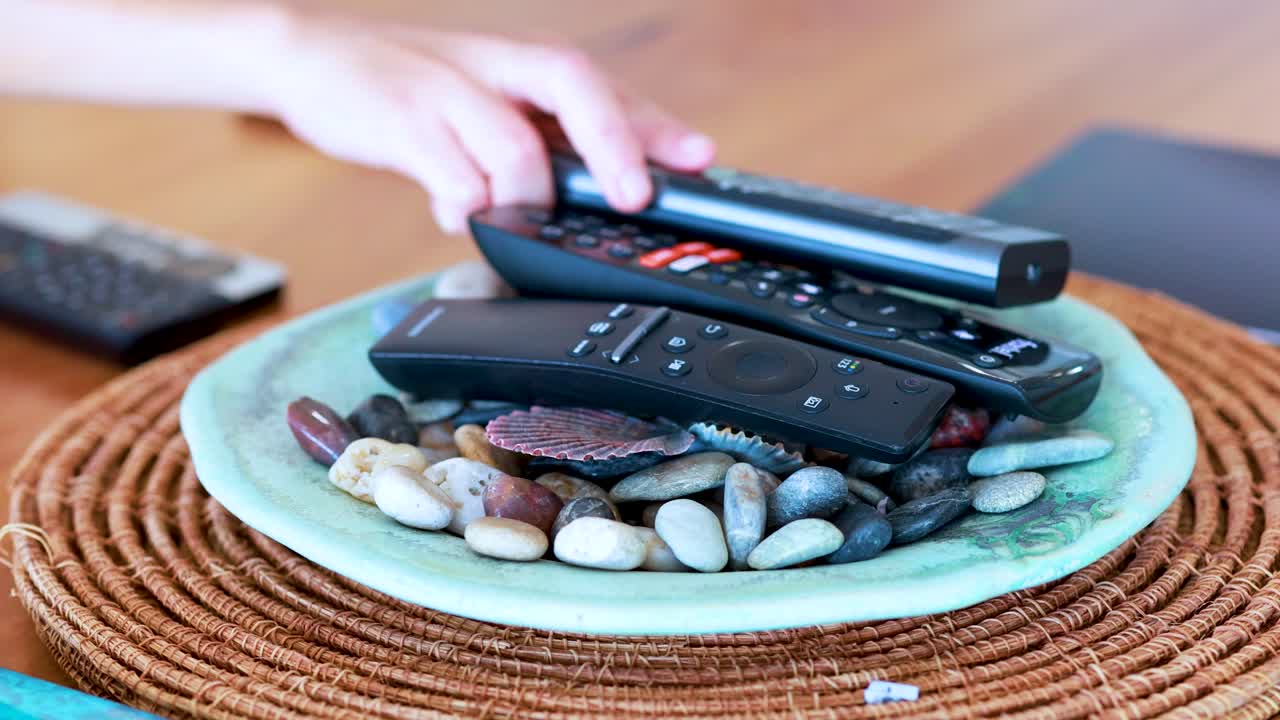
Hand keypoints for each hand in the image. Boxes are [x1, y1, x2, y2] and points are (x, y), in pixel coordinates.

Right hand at [267, 11, 715, 232]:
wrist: (310, 57)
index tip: (700, 159)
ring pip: (516, 146)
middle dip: (616, 145)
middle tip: (636, 197)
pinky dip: (468, 207)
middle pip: (575, 89)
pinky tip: (455, 214)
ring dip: (529, 198)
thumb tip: (579, 204)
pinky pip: (453, 176)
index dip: (657, 125)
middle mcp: (495, 70)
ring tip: (515, 220)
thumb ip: (528, 152)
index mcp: (523, 66)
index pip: (605, 89)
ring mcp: (449, 93)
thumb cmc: (410, 86)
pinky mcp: (402, 123)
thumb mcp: (481, 104)